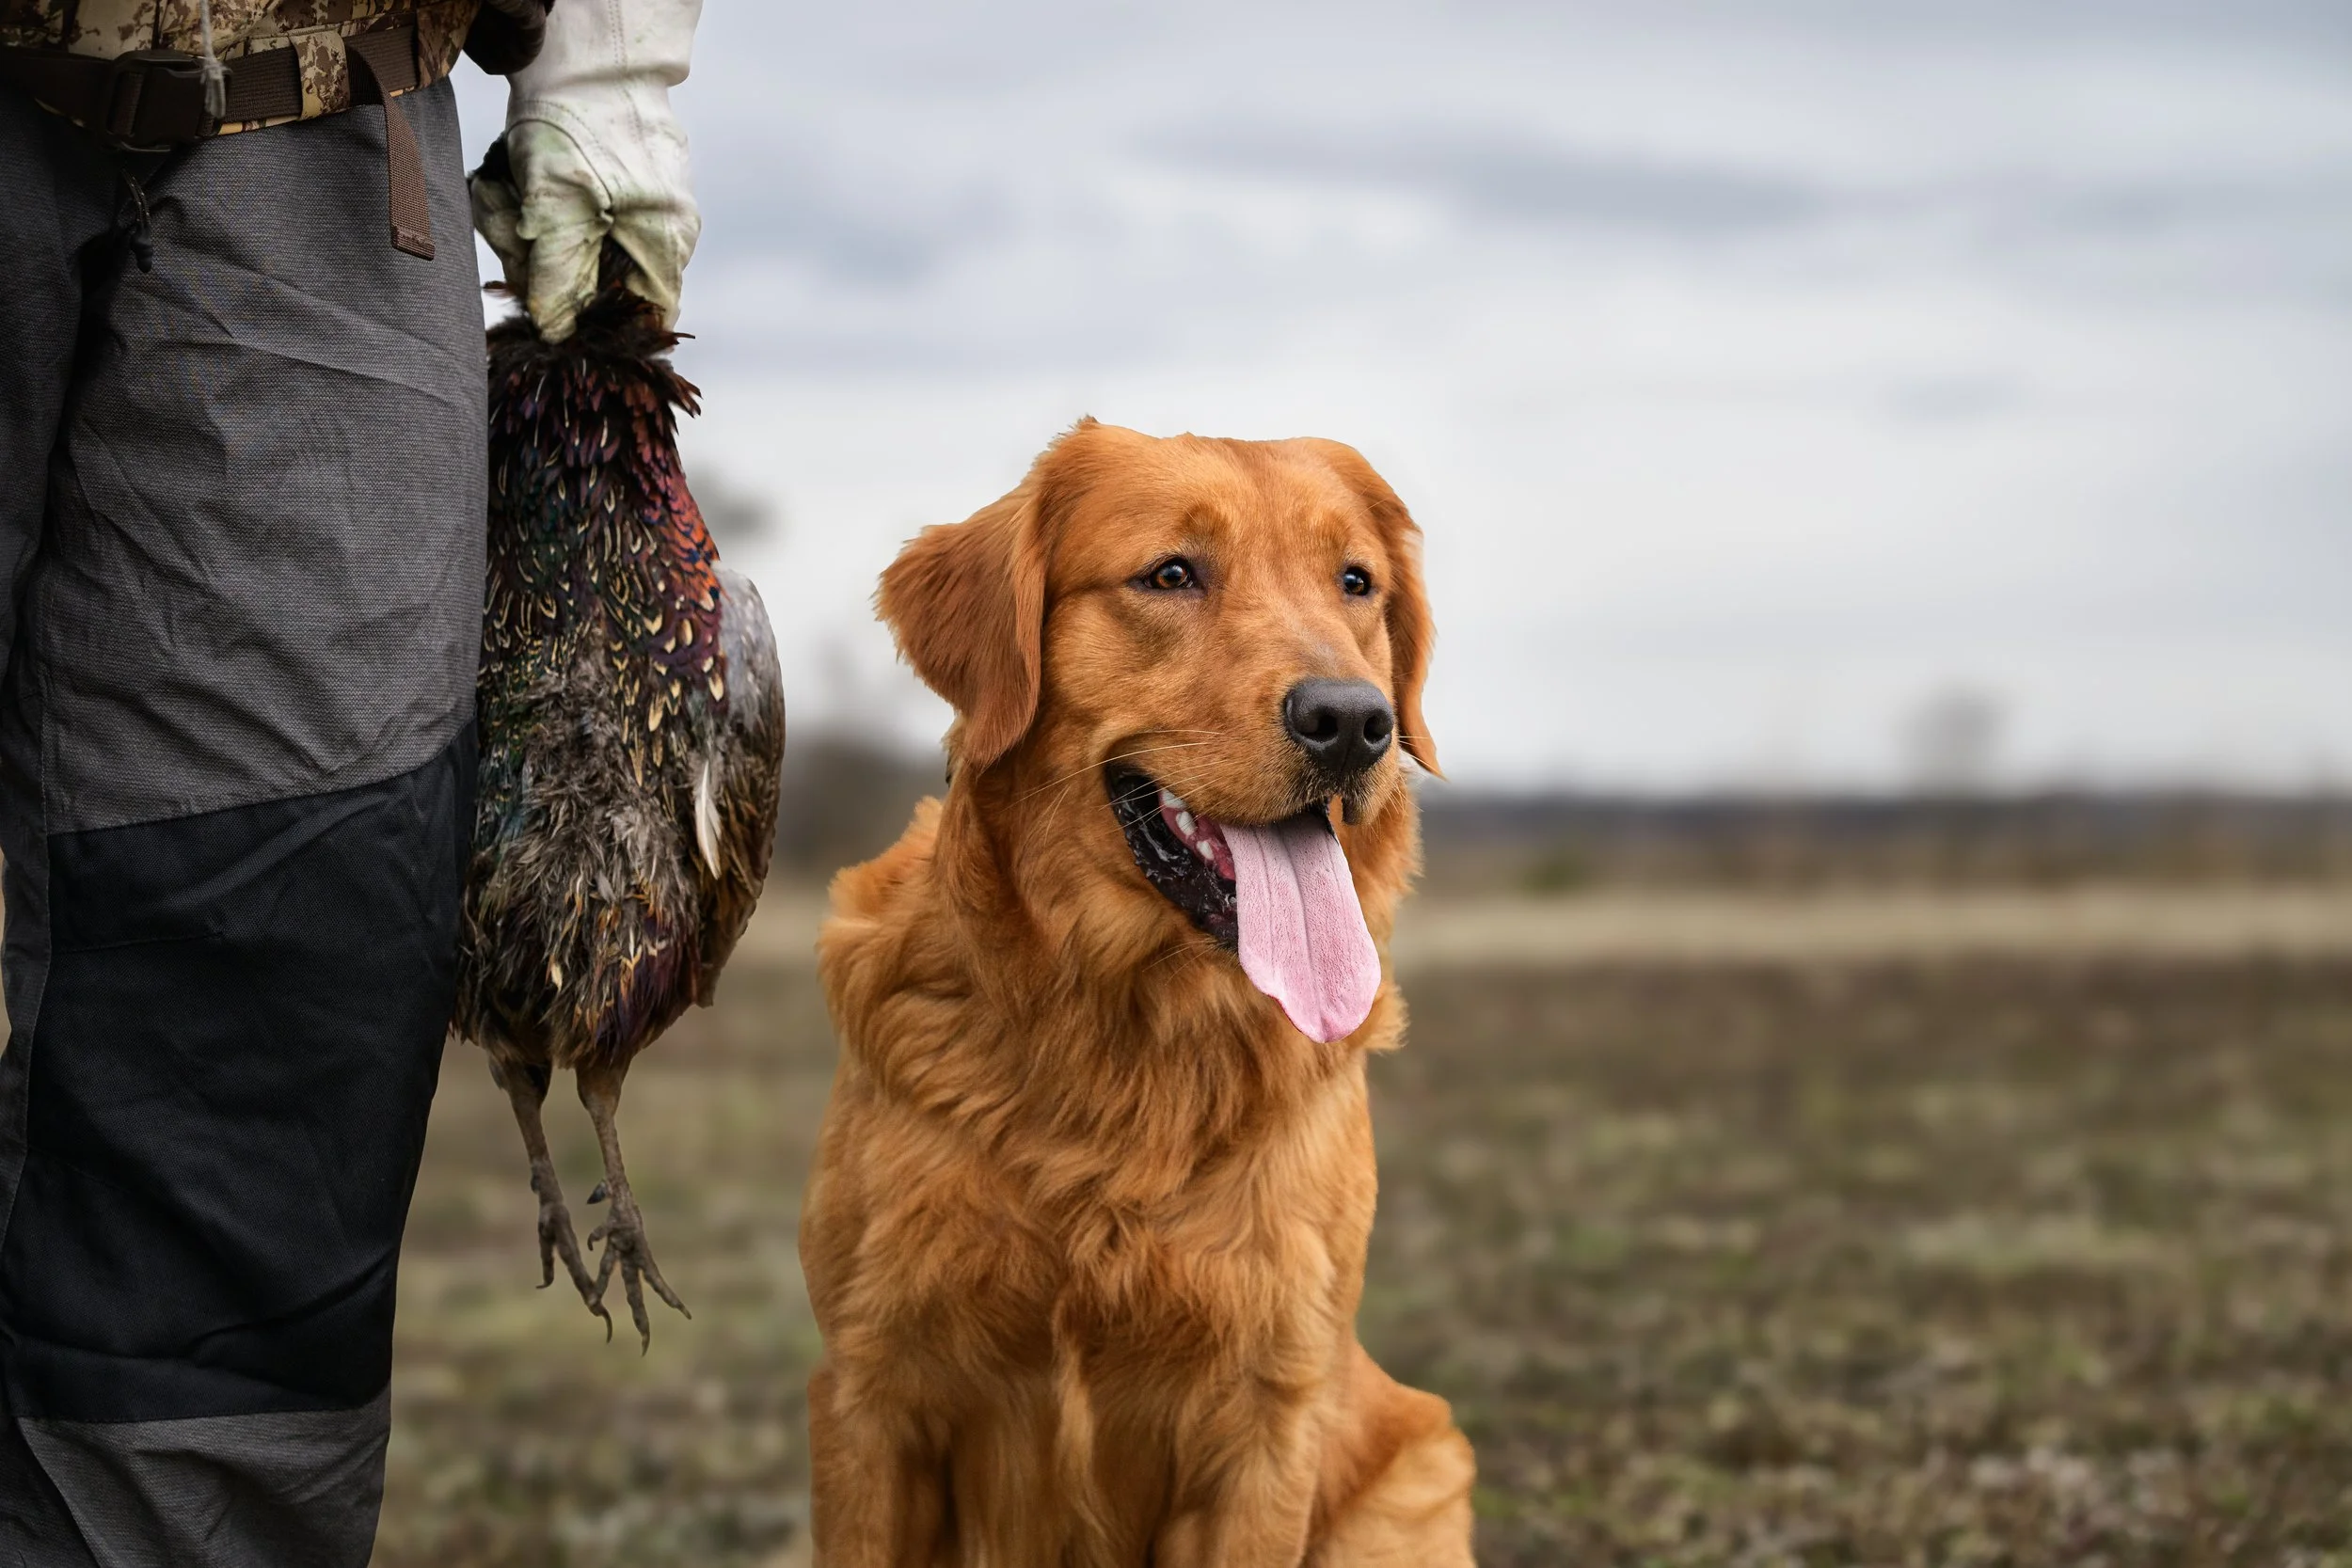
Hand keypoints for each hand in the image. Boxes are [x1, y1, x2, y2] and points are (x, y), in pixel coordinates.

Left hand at [469, 0, 702, 341]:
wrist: (582, 51)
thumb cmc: (572, 122)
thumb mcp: (554, 205)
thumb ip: (556, 274)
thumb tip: (555, 333)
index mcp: (665, 242)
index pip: (647, 318)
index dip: (599, 327)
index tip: (550, 312)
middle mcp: (665, 230)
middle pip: (603, 287)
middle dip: (544, 265)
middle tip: (508, 225)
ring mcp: (645, 206)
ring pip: (580, 252)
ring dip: (528, 234)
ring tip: (502, 195)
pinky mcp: (620, 185)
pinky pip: (575, 219)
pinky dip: (537, 210)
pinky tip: (513, 187)